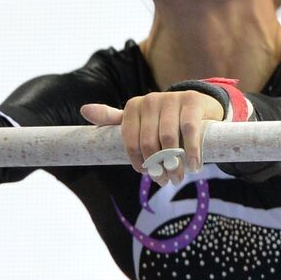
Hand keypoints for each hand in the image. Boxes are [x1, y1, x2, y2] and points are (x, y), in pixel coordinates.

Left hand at [80, 91, 224, 185]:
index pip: (130, 141)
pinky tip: (194, 165)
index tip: (148, 174)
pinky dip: (191, 151)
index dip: (138, 162)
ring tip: (178, 177)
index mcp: (133, 106)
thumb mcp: (137, 120)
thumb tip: (84, 109)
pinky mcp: (192, 100)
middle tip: (165, 181)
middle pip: (149, 142)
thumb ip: (111, 119)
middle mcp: (150, 99)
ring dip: (174, 163)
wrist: (197, 106)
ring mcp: (171, 98)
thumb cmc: (162, 120)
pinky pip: (188, 129)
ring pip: (168, 138)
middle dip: (157, 166)